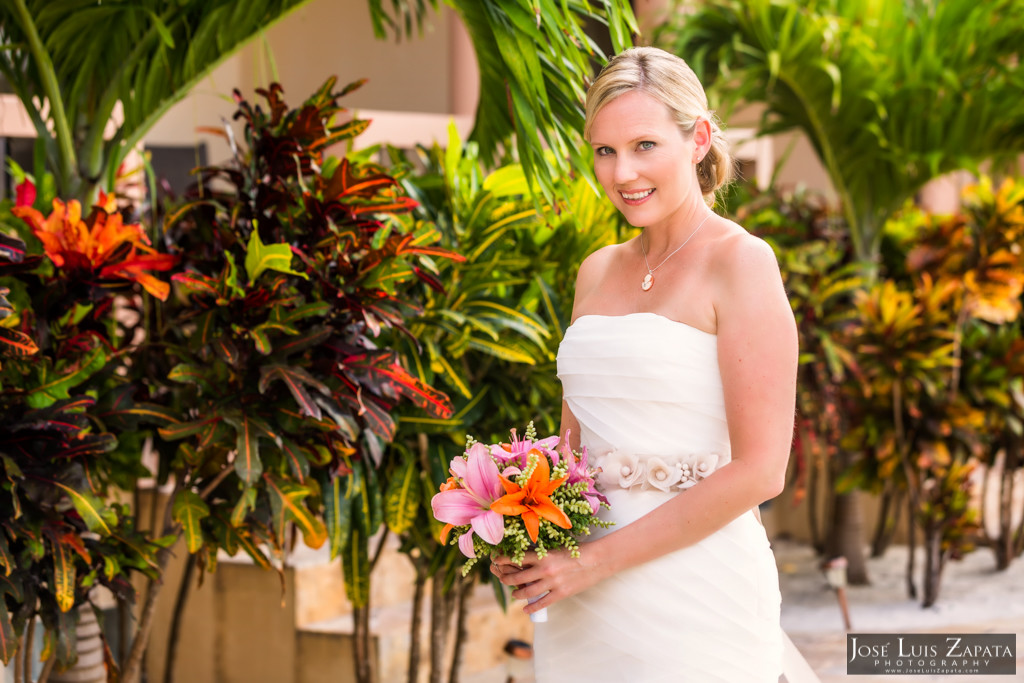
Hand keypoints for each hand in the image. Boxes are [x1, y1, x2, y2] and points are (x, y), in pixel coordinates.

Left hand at [490, 546, 606, 614]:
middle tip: (502, 579)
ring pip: (526, 592)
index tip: (496, 561)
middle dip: (506, 579)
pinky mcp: (560, 594)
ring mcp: (552, 583)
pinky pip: (541, 603)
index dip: (503, 560)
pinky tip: (525, 610)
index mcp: (543, 555)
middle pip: (517, 577)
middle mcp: (544, 569)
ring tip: (514, 594)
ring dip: (517, 594)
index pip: (516, 558)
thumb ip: (542, 553)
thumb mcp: (556, 548)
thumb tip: (526, 557)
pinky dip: (531, 608)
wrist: (597, 560)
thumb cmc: (577, 551)